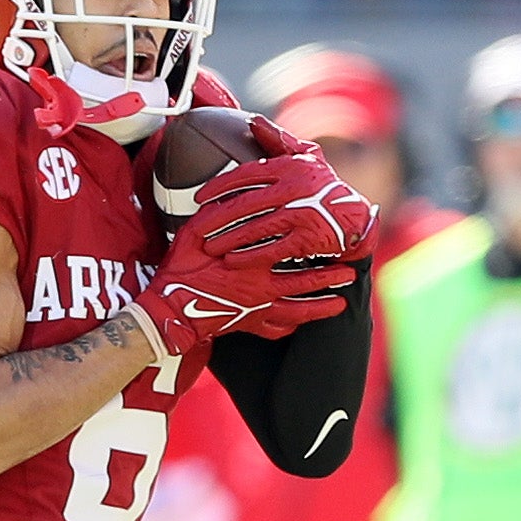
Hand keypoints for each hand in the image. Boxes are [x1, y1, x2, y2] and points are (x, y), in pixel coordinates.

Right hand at [137, 150, 365, 354]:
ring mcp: (258, 311)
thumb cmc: (181, 269)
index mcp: (254, 262)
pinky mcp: (248, 327)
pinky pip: (276, 330)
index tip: (336, 238)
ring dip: (321, 307)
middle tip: (351, 274)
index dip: (317, 244)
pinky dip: (290, 326)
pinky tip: (299, 324)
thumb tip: (233, 191)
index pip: (294, 250)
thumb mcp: (196, 231)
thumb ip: (219, 213)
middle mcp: (263, 288)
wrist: (169, 312)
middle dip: (330, 278)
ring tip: (340, 304)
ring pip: (298, 311)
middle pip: (305, 283)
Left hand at [189, 117, 379, 263]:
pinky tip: (232, 260)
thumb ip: (279, 140)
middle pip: (246, 203)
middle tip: (197, 227)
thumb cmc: (325, 187)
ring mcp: (302, 214)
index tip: (199, 199)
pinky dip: (250, 256)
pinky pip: (272, 249)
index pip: (247, 174)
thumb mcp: (308, 159)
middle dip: (217, 217)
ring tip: (209, 247)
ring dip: (229, 239)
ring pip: (256, 228)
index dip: (219, 186)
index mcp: (291, 167)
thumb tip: (252, 121)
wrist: (357, 220)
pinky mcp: (308, 239)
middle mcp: (295, 188)